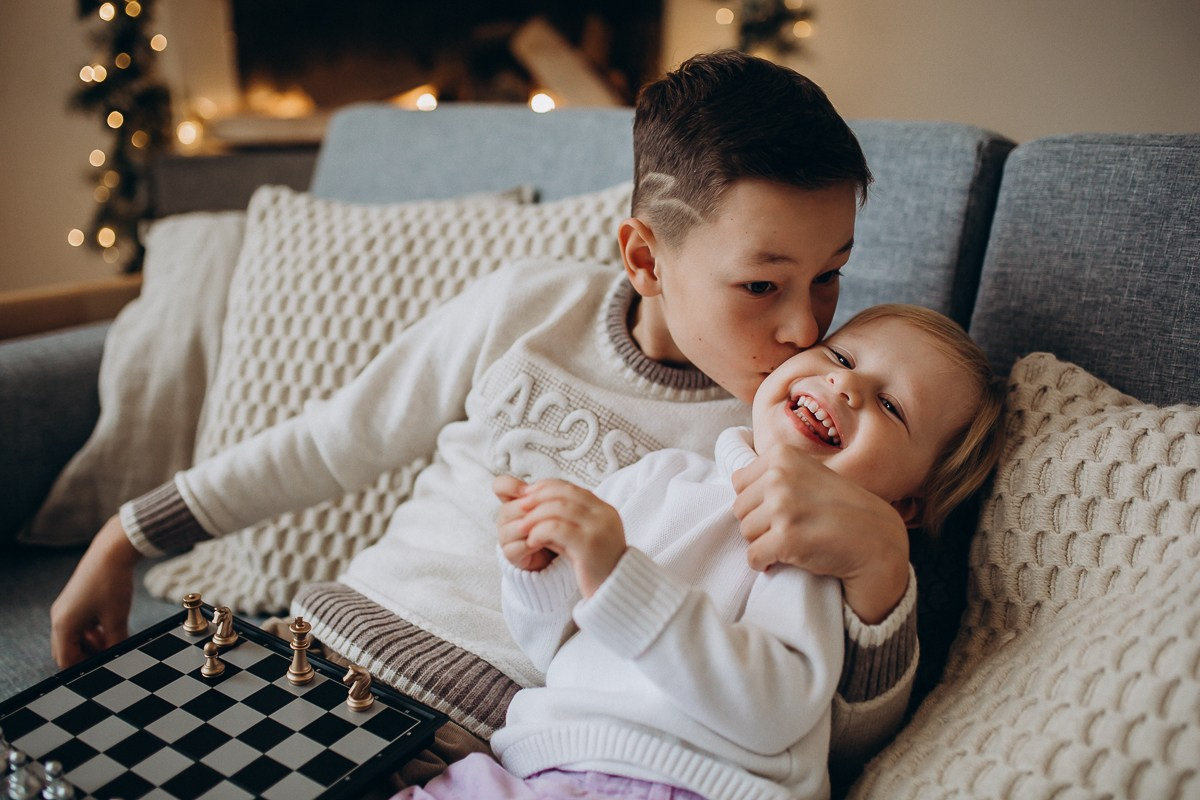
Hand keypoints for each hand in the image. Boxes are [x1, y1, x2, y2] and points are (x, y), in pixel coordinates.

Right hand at [50, 514, 140, 666]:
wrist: (112, 551)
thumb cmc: (112, 583)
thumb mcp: (116, 618)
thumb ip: (115, 643)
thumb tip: (118, 658)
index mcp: (63, 625)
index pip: (67, 660)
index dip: (86, 668)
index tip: (105, 668)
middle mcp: (59, 617)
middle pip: (67, 650)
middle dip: (87, 656)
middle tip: (110, 653)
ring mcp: (66, 607)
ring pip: (74, 637)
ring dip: (91, 643)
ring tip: (113, 638)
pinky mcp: (76, 600)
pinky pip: (80, 624)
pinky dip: (92, 630)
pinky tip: (111, 625)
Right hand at [494, 475, 556, 571]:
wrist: (556, 551)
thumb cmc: (553, 524)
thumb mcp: (552, 505)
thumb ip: (546, 493)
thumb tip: (540, 487)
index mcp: (513, 500)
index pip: (501, 486)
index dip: (512, 486)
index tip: (528, 492)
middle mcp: (505, 517)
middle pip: (507, 509)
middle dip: (529, 512)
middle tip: (547, 515)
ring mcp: (505, 536)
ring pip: (511, 529)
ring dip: (532, 529)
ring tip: (548, 531)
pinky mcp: (509, 554)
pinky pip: (515, 548)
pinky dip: (531, 545)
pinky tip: (544, 543)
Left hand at [494, 476, 625, 596]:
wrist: (615, 594)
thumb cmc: (594, 569)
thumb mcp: (581, 540)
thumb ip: (564, 523)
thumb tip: (534, 508)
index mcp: (604, 510)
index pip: (570, 487)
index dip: (545, 488)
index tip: (527, 495)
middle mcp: (604, 515)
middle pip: (564, 493)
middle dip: (537, 498)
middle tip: (519, 507)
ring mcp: (598, 529)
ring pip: (559, 508)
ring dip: (535, 515)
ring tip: (522, 527)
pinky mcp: (589, 545)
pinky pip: (557, 528)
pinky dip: (539, 531)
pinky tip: (532, 541)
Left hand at [731, 442, 909, 623]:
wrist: (876, 539)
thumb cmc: (840, 508)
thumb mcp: (808, 473)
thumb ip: (775, 473)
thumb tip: (733, 480)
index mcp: (782, 455)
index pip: (739, 482)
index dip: (757, 501)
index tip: (781, 509)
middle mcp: (779, 476)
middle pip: (739, 508)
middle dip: (758, 522)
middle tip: (788, 528)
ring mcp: (783, 507)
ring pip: (745, 532)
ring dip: (763, 542)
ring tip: (791, 541)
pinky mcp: (786, 538)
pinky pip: (753, 556)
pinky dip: (764, 563)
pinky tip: (784, 559)